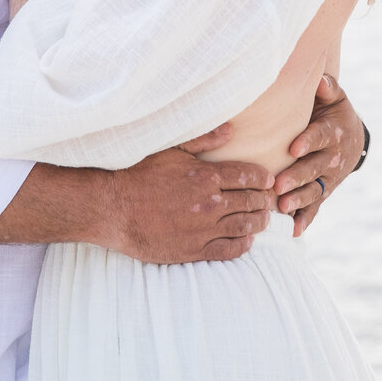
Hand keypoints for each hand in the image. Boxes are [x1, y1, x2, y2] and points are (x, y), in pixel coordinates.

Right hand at [103, 124, 272, 262]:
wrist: (112, 208)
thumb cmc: (138, 174)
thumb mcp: (170, 150)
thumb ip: (203, 140)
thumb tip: (230, 130)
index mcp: (206, 176)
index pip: (250, 176)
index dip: (263, 178)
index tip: (267, 179)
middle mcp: (209, 203)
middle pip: (253, 201)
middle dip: (265, 200)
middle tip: (269, 200)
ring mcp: (203, 229)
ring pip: (246, 226)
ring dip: (259, 222)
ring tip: (263, 219)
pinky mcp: (194, 250)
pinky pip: (230, 250)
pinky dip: (244, 244)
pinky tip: (247, 239)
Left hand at [273, 75, 363, 235]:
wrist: (352, 137)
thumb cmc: (334, 112)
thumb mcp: (335, 97)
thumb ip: (328, 88)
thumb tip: (320, 80)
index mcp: (332, 132)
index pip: (320, 137)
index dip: (308, 142)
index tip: (293, 148)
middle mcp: (332, 158)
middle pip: (314, 168)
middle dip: (297, 177)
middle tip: (279, 186)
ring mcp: (329, 178)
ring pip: (314, 190)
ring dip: (299, 200)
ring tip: (282, 208)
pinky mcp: (325, 191)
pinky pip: (316, 207)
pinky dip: (306, 219)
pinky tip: (294, 230)